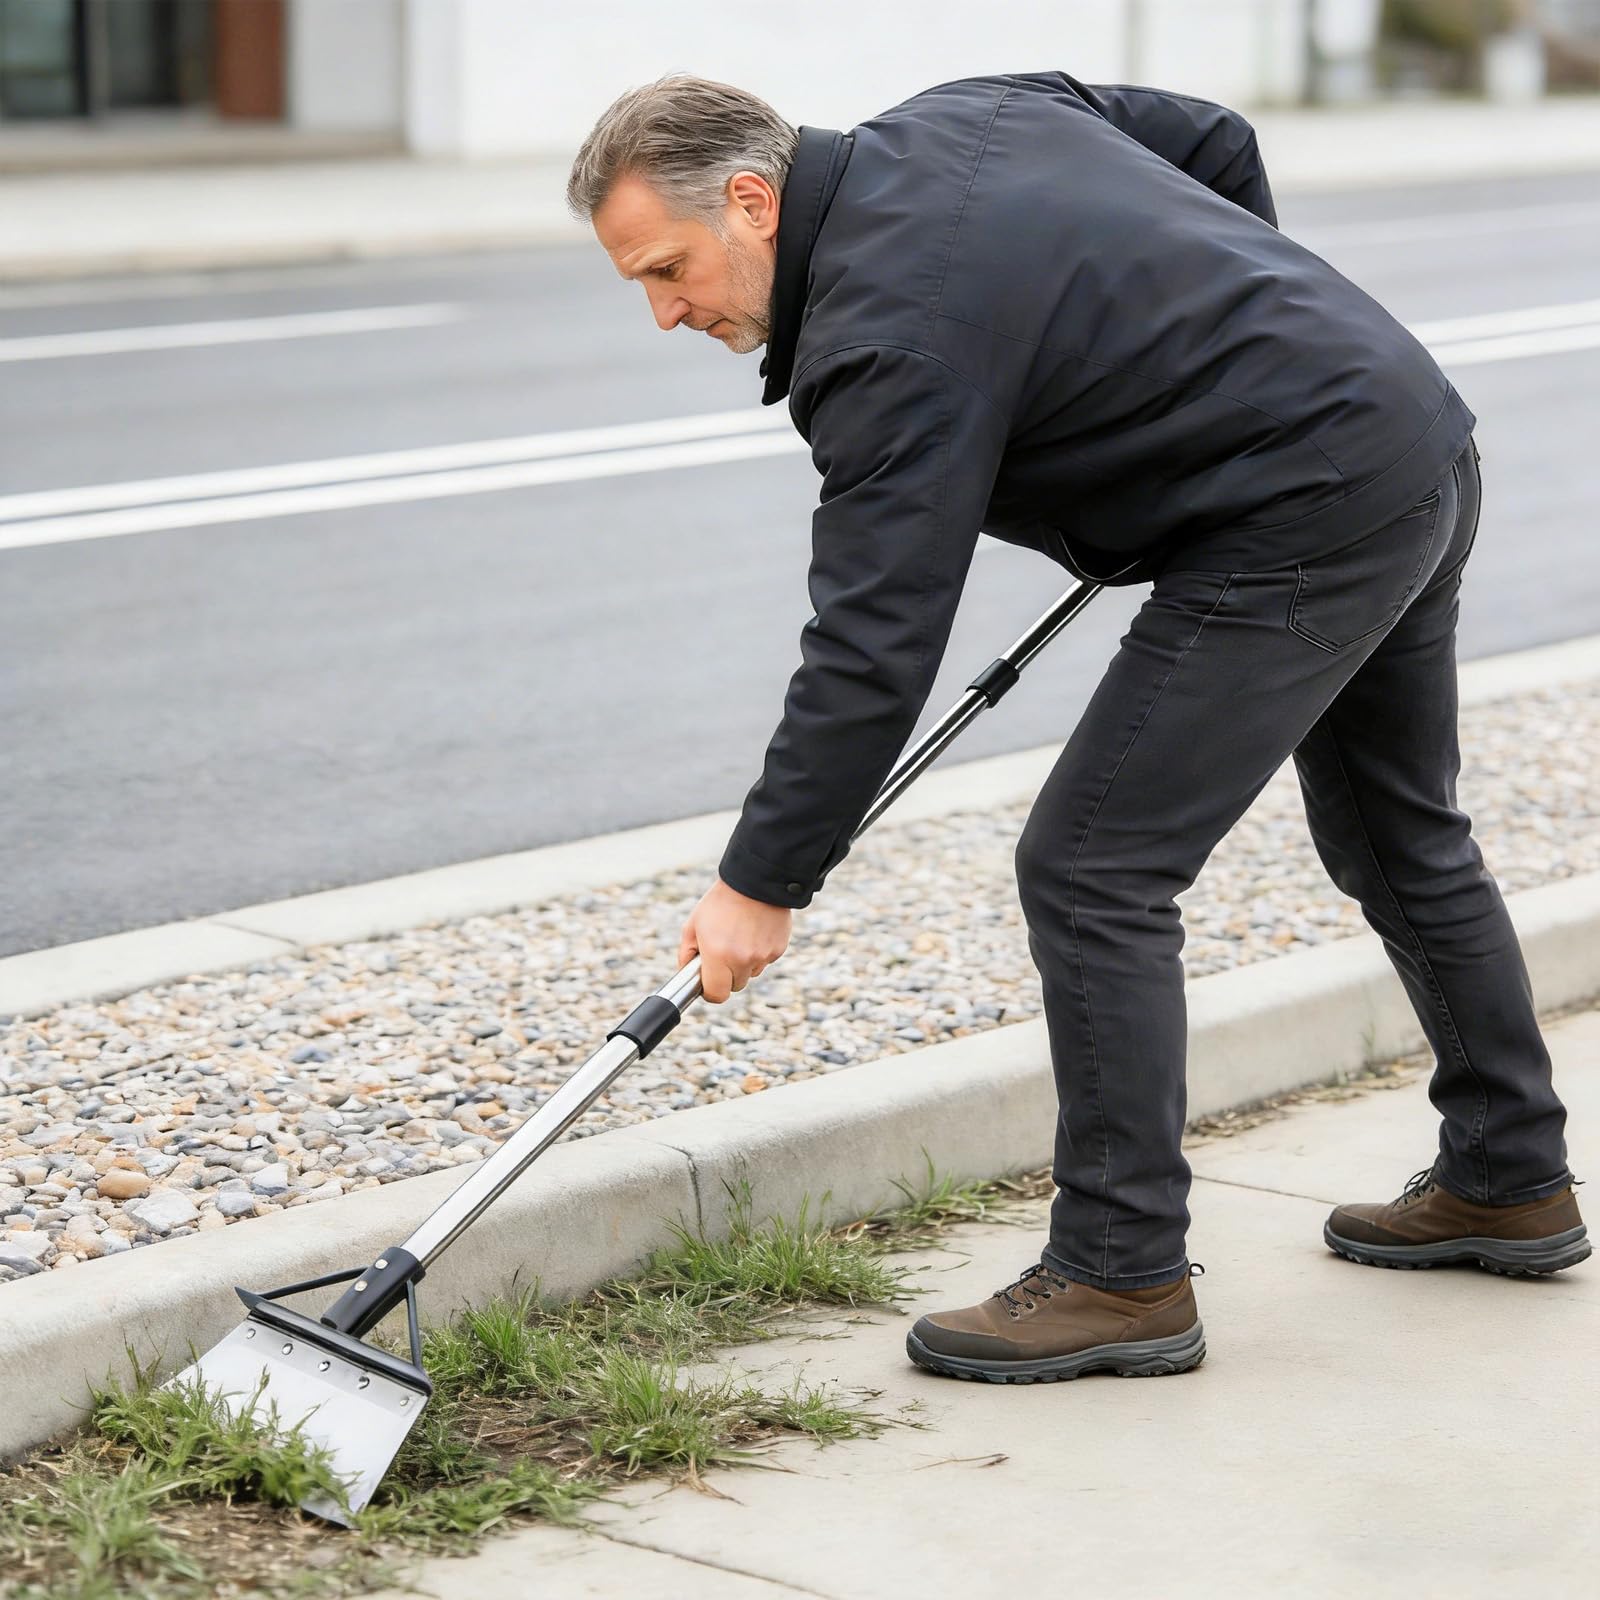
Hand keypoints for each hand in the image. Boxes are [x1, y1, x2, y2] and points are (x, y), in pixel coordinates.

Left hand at [677, 877, 792, 1003]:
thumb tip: (688, 974)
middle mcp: (742, 959)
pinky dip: (759, 951)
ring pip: (752, 973)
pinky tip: (754, 931)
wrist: (755, 880)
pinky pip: (765, 960)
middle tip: (723, 952)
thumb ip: (687, 953)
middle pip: (735, 986)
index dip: (710, 991)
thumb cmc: (720, 902)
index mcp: (718, 955)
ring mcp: (763, 955)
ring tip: (740, 936)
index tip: (708, 982)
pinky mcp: (778, 949)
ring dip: (745, 963)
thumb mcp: (693, 924)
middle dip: (728, 975)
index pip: (716, 995)